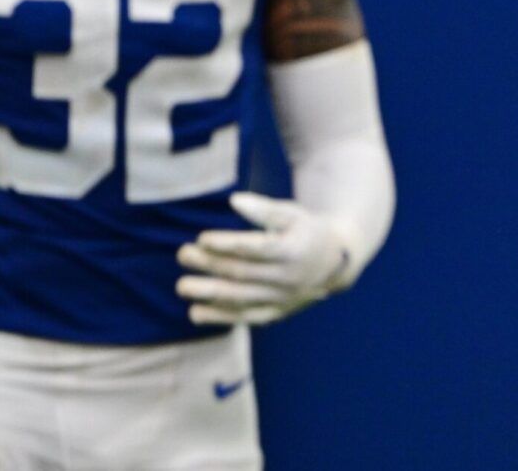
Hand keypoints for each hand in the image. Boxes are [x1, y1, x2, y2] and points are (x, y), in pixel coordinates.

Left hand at [177, 192, 355, 325]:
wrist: (335, 263)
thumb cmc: (307, 231)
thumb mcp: (294, 214)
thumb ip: (264, 209)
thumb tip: (234, 201)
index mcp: (293, 250)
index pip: (256, 248)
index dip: (228, 244)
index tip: (202, 238)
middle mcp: (287, 278)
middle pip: (243, 272)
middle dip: (210, 265)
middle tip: (183, 254)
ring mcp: (281, 299)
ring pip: (241, 298)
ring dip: (209, 293)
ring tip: (182, 286)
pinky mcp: (276, 312)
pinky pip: (245, 317)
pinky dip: (220, 317)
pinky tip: (195, 312)